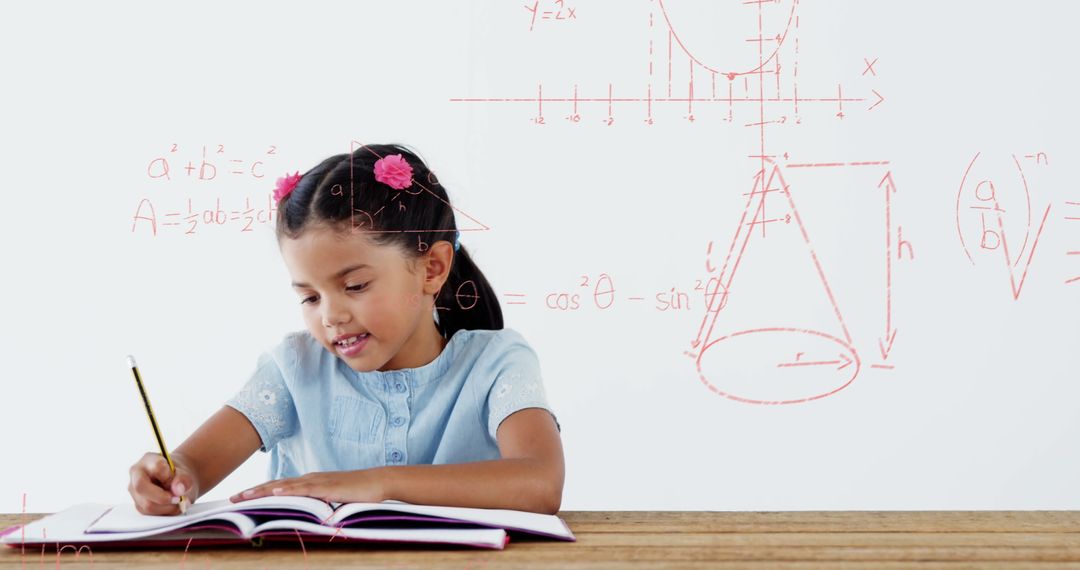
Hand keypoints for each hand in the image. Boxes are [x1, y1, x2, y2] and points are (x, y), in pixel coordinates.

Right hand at [128, 452, 198, 515]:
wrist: (177, 482)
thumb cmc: (179, 475)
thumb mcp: (186, 474)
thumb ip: (183, 479)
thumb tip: (178, 490)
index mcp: (148, 460)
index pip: (156, 467)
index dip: (168, 476)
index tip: (177, 479)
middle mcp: (136, 475)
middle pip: (141, 488)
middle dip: (163, 497)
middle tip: (178, 498)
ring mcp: (134, 492)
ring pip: (147, 505)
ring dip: (167, 507)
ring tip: (179, 502)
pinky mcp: (138, 505)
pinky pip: (150, 514)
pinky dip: (165, 513)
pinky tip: (173, 506)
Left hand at [229, 469, 386, 503]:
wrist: (377, 482)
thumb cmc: (357, 494)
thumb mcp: (332, 502)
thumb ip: (317, 507)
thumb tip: (304, 518)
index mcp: (309, 483)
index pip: (279, 488)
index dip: (258, 492)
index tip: (240, 498)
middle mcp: (309, 479)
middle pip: (276, 485)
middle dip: (252, 491)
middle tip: (231, 498)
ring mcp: (318, 481)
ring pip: (285, 486)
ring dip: (263, 491)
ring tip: (244, 496)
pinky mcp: (327, 486)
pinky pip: (304, 489)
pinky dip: (288, 490)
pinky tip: (275, 493)